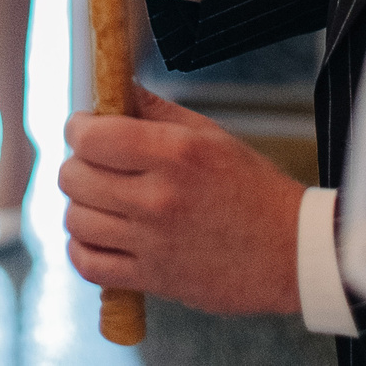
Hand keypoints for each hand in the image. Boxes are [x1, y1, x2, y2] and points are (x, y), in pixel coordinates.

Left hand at [59, 86, 305, 315]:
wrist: (292, 252)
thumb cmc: (252, 188)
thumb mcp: (209, 134)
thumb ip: (155, 109)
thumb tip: (115, 87)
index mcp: (174, 153)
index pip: (91, 137)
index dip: (78, 128)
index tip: (85, 128)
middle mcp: (158, 198)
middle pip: (73, 177)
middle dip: (78, 164)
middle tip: (97, 165)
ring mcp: (153, 243)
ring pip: (74, 220)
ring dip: (81, 206)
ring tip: (103, 200)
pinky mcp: (153, 279)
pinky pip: (88, 265)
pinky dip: (82, 249)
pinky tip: (100, 236)